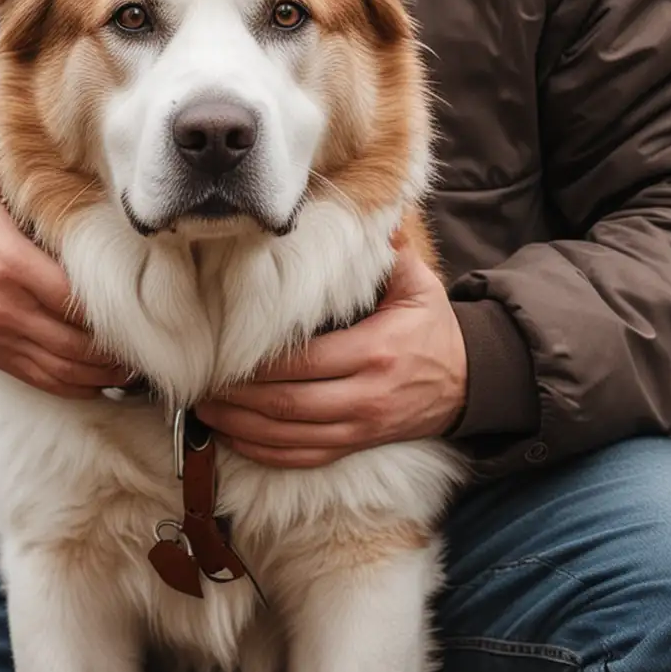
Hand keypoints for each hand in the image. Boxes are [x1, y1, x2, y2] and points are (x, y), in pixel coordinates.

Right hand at [0, 143, 135, 398]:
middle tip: (165, 339)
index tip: (157, 302)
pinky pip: (41, 379)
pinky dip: (79, 385)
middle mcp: (3, 307)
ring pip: (65, 370)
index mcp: (8, 262)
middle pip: (79, 344)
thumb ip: (35, 167)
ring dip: (108, 373)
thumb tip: (89, 153)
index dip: (121, 308)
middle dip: (124, 348)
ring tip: (147, 362)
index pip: (78, 299)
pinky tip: (109, 377)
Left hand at [194, 233, 467, 466]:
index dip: (260, 363)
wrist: (469, 382)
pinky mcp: (356, 445)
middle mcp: (366, 396)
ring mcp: (360, 428)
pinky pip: (302, 458)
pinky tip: (234, 438)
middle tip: (200, 383)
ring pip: (289, 437)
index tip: (224, 351)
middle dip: (238, 397)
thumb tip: (359, 213)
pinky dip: (264, 451)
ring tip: (204, 410)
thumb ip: (387, 252)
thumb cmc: (433, 327)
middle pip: (288, 404)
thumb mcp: (419, 284)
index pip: (306, 362)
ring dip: (241, 427)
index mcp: (377, 351)